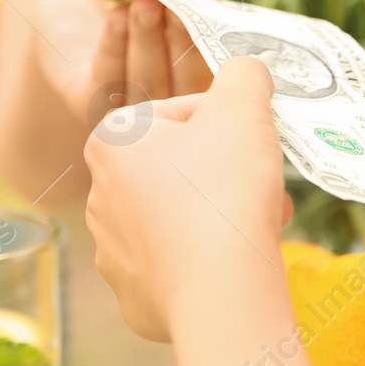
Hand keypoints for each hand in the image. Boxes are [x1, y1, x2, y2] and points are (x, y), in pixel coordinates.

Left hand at [35, 0, 218, 120]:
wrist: (60, 6)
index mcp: (197, 68)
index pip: (217, 67)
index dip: (213, 39)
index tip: (201, 5)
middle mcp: (170, 96)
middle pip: (187, 81)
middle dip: (181, 40)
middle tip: (171, 5)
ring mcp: (132, 105)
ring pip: (150, 85)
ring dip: (147, 40)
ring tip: (142, 3)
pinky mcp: (92, 103)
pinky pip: (110, 82)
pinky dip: (115, 46)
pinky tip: (116, 18)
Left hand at [84, 57, 289, 341]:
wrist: (220, 291)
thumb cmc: (224, 189)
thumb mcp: (242, 105)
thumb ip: (242, 73)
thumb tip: (245, 69)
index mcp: (110, 140)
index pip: (180, 115)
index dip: (228, 124)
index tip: (255, 143)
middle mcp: (98, 194)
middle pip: (179, 169)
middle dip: (226, 174)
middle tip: (266, 186)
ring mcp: (111, 251)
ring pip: (179, 219)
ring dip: (219, 216)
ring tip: (259, 224)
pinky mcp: (132, 296)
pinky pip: (177, 268)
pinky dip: (206, 264)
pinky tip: (232, 264)